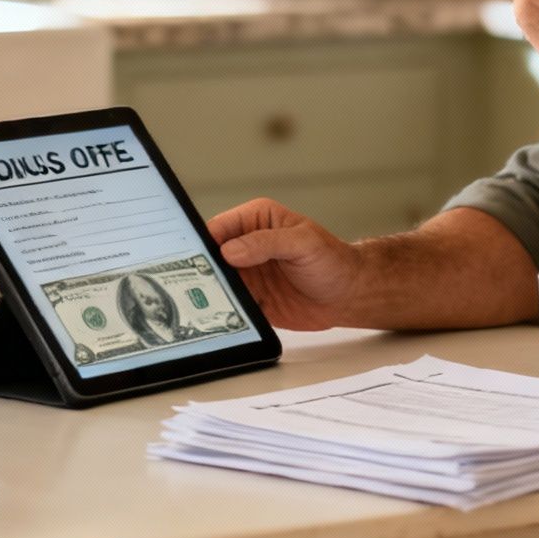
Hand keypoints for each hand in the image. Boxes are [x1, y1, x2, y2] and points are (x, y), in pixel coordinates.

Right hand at [207, 197, 366, 330]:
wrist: (348, 295)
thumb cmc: (333, 260)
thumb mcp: (303, 243)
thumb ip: (267, 242)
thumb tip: (230, 250)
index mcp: (255, 220)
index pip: (219, 227)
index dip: (204, 242)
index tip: (192, 259)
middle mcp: (246, 245)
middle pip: (210, 256)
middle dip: (199, 269)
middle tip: (190, 284)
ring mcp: (246, 273)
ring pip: (215, 281)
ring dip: (208, 292)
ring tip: (198, 304)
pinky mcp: (250, 299)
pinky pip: (228, 304)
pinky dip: (220, 311)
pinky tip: (216, 318)